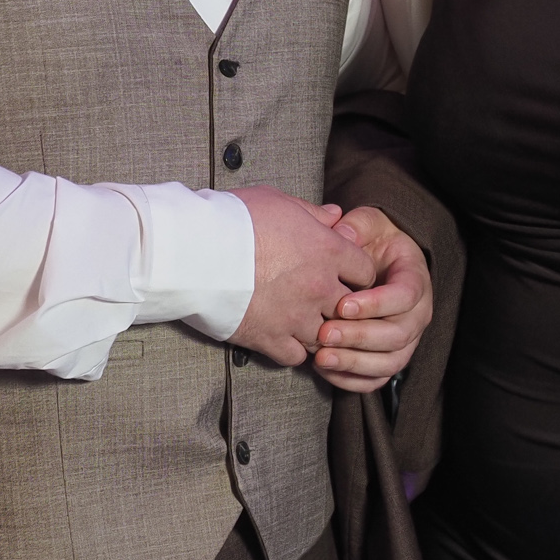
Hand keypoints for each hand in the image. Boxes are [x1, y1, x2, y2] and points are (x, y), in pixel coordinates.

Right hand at [231, 187, 375, 367]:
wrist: (195, 250)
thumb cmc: (234, 219)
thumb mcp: (278, 202)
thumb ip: (313, 213)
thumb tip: (336, 215)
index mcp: (328, 251)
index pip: (365, 272)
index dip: (355, 274)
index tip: (343, 275)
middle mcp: (320, 288)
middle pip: (350, 309)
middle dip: (340, 306)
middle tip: (322, 301)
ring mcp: (297, 317)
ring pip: (327, 337)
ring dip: (317, 330)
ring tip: (300, 321)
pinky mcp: (270, 339)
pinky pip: (296, 357)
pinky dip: (293, 350)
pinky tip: (282, 337)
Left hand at [314, 206, 433, 393]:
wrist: (379, 263)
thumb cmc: (373, 242)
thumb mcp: (368, 224)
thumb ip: (357, 226)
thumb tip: (342, 233)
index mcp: (415, 279)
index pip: (405, 297)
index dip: (376, 304)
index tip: (343, 305)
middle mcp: (418, 313)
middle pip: (397, 335)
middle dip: (359, 337)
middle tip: (324, 332)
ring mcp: (407, 339)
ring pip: (390, 362)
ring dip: (354, 363)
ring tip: (321, 357)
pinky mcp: (390, 358)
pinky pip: (377, 379)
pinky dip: (352, 380)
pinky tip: (325, 369)